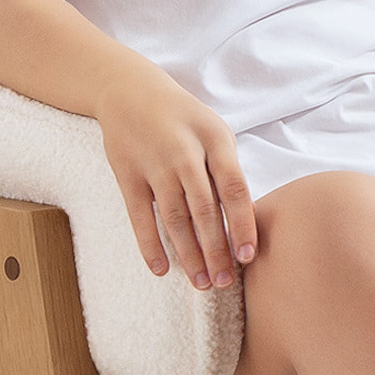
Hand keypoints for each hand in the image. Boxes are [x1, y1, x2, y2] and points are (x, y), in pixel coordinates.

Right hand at [95, 70, 256, 290]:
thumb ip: (227, 171)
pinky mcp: (127, 175)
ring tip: (200, 282)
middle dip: (216, 250)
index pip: (234, 189)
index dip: (243, 224)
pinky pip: (140, 217)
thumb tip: (242, 222)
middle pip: (204, 210)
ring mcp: (154, 165)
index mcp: (214, 139)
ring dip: (188, 254)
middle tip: (224, 282)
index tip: (247, 256)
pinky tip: (161, 269)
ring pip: (174, 218)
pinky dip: (150, 245)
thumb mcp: (213, 132)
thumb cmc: (183, 120)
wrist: (130, 91)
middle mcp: (184, 152)